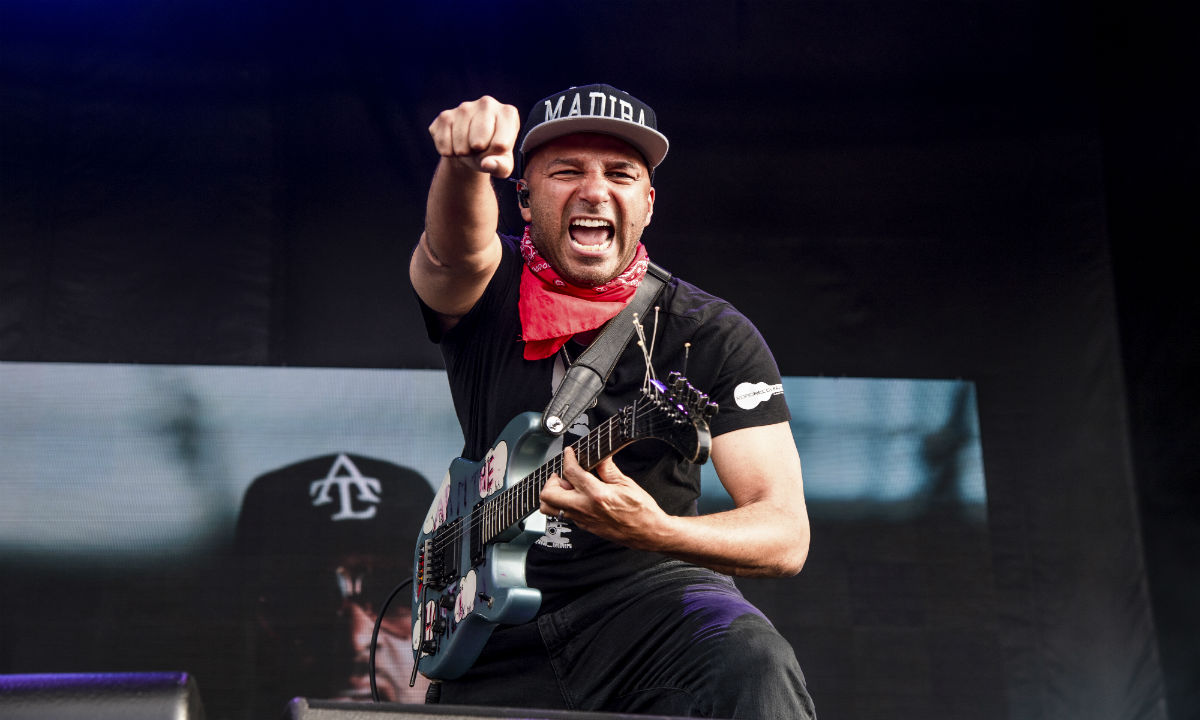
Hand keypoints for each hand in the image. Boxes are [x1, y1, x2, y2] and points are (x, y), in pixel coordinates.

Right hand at [428, 96, 519, 177]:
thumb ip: (501, 166)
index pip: (500, 145)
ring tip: (469, 147)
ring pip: (460, 142)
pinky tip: (455, 146)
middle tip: (480, 149)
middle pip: (478, 142)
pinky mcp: (445, 115)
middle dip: (478, 154)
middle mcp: (487, 104)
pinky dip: (448, 151)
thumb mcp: (503, 164)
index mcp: (508, 113)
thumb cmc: (492, 154)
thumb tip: (487, 164)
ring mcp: (465, 107)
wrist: (471, 148)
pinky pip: (443, 141)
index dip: (494, 156)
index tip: (495, 150)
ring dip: (463, 153)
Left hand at [539, 447, 667, 549]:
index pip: (571, 472)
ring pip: (550, 509)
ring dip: (553, 494)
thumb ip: (608, 468)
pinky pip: (564, 514)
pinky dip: (564, 503)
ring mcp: (582, 520)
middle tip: (562, 474)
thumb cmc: (642, 511)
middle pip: (548, 495)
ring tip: (567, 487)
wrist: (648, 533)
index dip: (568, 458)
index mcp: (597, 494)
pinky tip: (578, 497)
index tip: (569, 453)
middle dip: (551, 481)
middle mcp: (585, 509)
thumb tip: (600, 455)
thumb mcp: (627, 483)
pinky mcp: (584, 527)